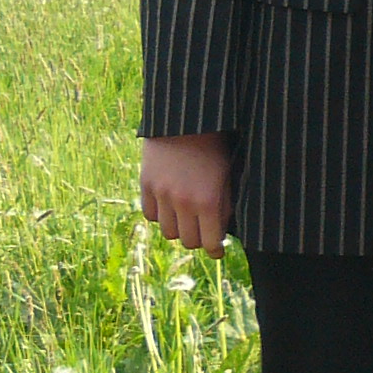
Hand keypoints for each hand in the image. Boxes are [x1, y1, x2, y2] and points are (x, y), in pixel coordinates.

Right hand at [140, 134, 231, 254]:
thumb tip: (220, 233)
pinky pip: (151, 215)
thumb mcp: (226, 177)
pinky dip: (161, 215)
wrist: (186, 121)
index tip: (217, 250)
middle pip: (188, 241)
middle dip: (198, 238)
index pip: (209, 243)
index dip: (215, 250)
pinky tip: (170, 206)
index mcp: (208, 202)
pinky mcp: (146, 185)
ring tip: (186, 217)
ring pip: (168, 232)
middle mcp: (183, 202)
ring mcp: (162, 194)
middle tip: (203, 230)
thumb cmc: (214, 148)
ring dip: (178, 228)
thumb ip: (224, 207)